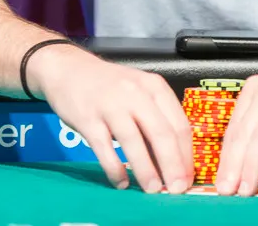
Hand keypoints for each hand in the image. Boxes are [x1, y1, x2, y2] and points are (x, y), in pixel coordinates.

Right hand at [28, 45, 193, 194]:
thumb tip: (172, 160)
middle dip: (172, 166)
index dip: (186, 155)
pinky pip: (104, 148)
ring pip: (134, 142)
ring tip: (152, 189)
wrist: (69, 69)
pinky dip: (114, 168)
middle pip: (161, 134)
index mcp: (155, 87)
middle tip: (176, 190)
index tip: (188, 177)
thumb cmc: (110, 85)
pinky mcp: (88, 118)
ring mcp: (111, 105)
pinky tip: (120, 182)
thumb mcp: (140, 92)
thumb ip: (156, 118)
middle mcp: (136, 94)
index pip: (179, 124)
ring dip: (145, 170)